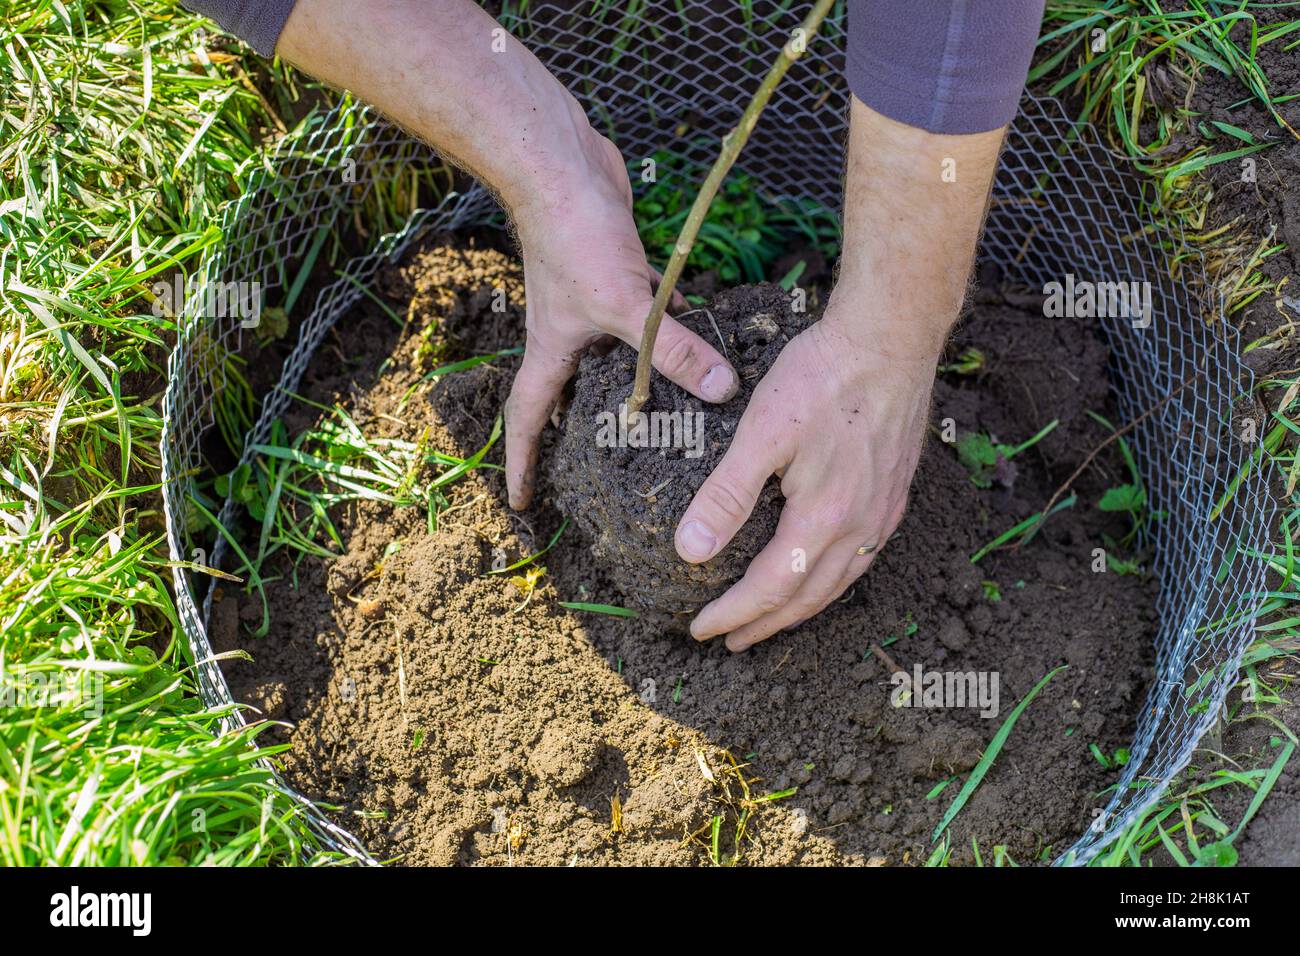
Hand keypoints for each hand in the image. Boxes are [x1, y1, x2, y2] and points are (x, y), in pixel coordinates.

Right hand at [504, 131, 737, 508]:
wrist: (563, 165)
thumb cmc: (573, 237)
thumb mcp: (627, 306)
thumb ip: (674, 350)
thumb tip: (722, 391)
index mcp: (550, 353)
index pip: (526, 422)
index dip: (521, 466)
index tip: (521, 504)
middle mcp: (564, 336)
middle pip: (565, 399)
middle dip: (575, 438)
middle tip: (597, 474)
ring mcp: (588, 306)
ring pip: (605, 363)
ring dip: (623, 391)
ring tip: (654, 425)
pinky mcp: (613, 276)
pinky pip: (636, 325)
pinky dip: (657, 343)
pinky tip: (690, 352)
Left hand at [674, 307, 938, 651]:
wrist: (890, 337)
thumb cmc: (823, 377)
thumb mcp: (760, 433)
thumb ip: (725, 495)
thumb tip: (689, 552)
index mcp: (824, 518)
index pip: (771, 588)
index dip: (733, 614)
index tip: (700, 629)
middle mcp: (861, 526)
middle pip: (808, 597)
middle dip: (765, 624)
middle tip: (731, 640)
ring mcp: (883, 512)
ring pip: (840, 583)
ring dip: (800, 608)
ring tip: (770, 619)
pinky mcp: (894, 493)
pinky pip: (862, 559)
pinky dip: (832, 581)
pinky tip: (820, 573)